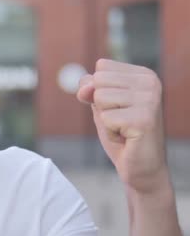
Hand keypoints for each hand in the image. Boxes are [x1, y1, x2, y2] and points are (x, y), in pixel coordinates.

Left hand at [77, 59, 168, 193]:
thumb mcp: (101, 106)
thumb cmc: (121, 135)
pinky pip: (105, 117)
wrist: (141, 168)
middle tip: (120, 120)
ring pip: (100, 97)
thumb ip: (89, 89)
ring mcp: (150, 100)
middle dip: (101, 104)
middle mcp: (151, 83)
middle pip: (99, 80)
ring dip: (106, 118)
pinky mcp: (144, 119)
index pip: (101, 67)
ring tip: (123, 129)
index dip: (98, 90)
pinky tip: (127, 138)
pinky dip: (111, 132)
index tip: (116, 107)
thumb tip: (84, 88)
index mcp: (143, 75)